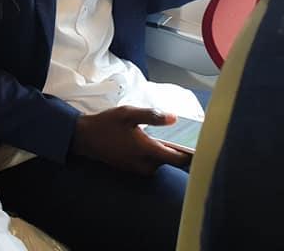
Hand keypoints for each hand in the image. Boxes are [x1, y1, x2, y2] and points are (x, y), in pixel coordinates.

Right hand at [71, 106, 189, 174]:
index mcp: (147, 151)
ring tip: (168, 135)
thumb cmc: (107, 124)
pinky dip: (156, 154)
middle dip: (179, 149)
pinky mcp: (133, 169)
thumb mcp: (128, 114)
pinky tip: (152, 140)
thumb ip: (152, 116)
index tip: (198, 142)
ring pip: (162, 163)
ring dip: (166, 152)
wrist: (84, 138)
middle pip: (172, 162)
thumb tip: (174, 118)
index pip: (179, 159)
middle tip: (184, 133)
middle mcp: (146, 165)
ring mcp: (139, 169)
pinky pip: (152, 164)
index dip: (191, 152)